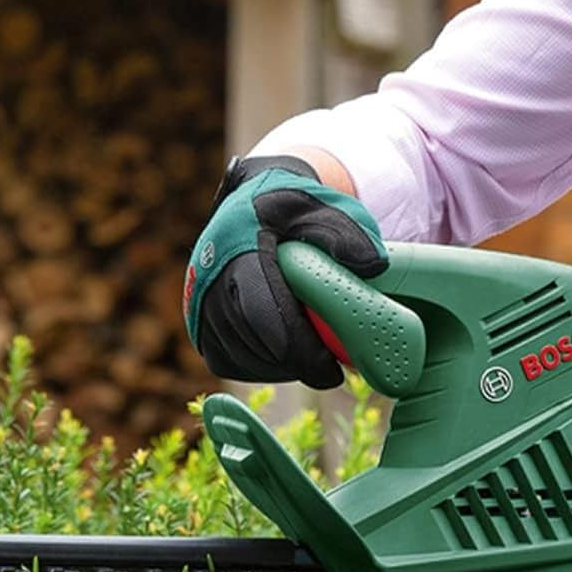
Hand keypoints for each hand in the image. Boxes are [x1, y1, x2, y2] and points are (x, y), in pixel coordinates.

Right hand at [182, 154, 388, 388]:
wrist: (252, 201)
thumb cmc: (294, 209)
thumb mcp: (325, 208)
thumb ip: (349, 234)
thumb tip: (375, 268)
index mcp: (239, 246)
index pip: (263, 313)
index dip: (299, 350)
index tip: (332, 370)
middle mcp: (208, 275)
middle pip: (253, 342)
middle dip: (295, 362)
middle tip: (328, 368)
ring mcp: (197, 300)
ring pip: (238, 356)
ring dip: (276, 365)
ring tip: (308, 356)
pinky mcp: (196, 320)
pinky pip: (225, 360)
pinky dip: (256, 364)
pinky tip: (282, 353)